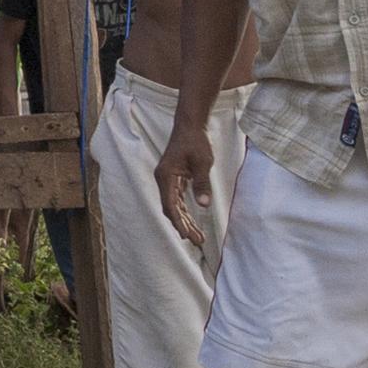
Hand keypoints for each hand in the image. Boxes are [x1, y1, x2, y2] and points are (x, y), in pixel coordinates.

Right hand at [155, 122, 213, 246]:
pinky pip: (177, 200)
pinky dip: (184, 211)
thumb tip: (204, 205)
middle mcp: (163, 180)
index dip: (178, 221)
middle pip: (171, 209)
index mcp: (165, 176)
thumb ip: (202, 184)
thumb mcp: (202, 162)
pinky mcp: (174, 179)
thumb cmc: (195, 141)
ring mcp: (167, 180)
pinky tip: (192, 221)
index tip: (187, 235)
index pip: (170, 205)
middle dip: (183, 226)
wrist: (189, 126)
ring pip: (174, 206)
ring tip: (198, 236)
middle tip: (198, 241)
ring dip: (184, 221)